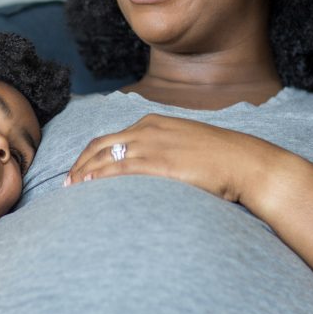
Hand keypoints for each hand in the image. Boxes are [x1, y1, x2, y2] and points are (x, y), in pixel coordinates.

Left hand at [65, 114, 291, 205]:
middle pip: (99, 145)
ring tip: (71, 191)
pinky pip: (117, 169)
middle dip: (79, 164)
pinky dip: (97, 179)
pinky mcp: (156, 163)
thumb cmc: (222, 159)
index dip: (91, 155)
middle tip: (67, 184)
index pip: (110, 137)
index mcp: (153, 122)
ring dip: (83, 174)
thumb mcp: (187, 145)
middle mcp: (146, 129)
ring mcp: (150, 145)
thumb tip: (155, 167)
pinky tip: (87, 189)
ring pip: (103, 157)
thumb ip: (166, 150)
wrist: (244, 161)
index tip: (81, 170)